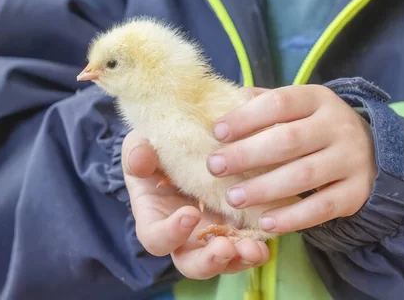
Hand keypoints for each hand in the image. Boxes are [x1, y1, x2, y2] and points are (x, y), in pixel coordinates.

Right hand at [122, 130, 269, 278]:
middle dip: (208, 261)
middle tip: (224, 248)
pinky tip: (267, 239)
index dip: (171, 233)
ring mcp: (210, 232)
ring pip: (222, 260)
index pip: (156, 238)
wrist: (184, 140)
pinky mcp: (234, 225)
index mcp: (153, 217)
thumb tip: (141, 161)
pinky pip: (245, 244)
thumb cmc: (156, 146)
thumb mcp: (141, 143)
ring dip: (239, 259)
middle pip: (190, 263)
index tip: (190, 214)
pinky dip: (256, 246)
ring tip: (254, 250)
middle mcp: (181, 234)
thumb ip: (136, 152)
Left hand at [208, 84, 376, 232]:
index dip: (246, 118)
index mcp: (317, 99)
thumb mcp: (295, 108)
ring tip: (233, 198)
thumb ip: (262, 104)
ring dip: (264, 188)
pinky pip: (322, 208)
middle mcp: (338, 126)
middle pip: (289, 140)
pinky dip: (292, 217)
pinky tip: (265, 222)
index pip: (279, 103)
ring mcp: (351, 159)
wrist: (371, 150)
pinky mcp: (356, 192)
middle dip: (247, 155)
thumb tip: (223, 102)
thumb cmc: (313, 127)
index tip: (217, 133)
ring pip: (304, 175)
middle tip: (215, 167)